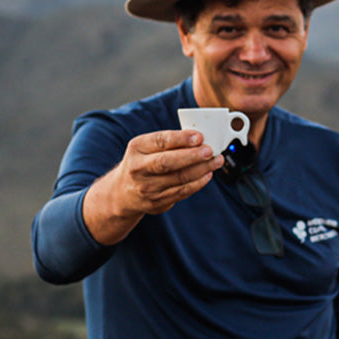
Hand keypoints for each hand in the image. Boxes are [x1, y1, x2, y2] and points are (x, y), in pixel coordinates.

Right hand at [82, 130, 223, 244]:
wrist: (122, 193)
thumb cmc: (143, 162)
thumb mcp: (147, 147)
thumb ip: (170, 142)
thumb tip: (201, 139)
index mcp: (137, 148)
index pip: (160, 141)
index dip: (181, 138)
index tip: (199, 136)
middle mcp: (138, 168)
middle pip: (167, 162)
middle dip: (192, 156)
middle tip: (210, 151)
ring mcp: (147, 187)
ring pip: (179, 178)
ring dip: (202, 169)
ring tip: (217, 160)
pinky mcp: (157, 202)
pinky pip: (182, 191)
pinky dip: (198, 183)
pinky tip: (208, 174)